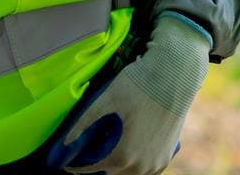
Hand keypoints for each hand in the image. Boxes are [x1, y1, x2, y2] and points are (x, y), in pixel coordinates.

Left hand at [47, 14, 210, 173]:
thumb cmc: (138, 84)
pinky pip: (144, 167)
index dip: (77, 167)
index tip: (67, 163)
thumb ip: (83, 123)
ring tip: (101, 149)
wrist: (174, 74)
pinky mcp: (167, 156)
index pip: (93, 169)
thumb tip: (65, 142)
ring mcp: (157, 163)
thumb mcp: (105, 100)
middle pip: (111, 172)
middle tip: (83, 154)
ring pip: (128, 172)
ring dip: (114, 164)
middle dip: (95, 164)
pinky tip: (123, 149)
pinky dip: (131, 162)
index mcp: (124, 156)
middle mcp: (142, 166)